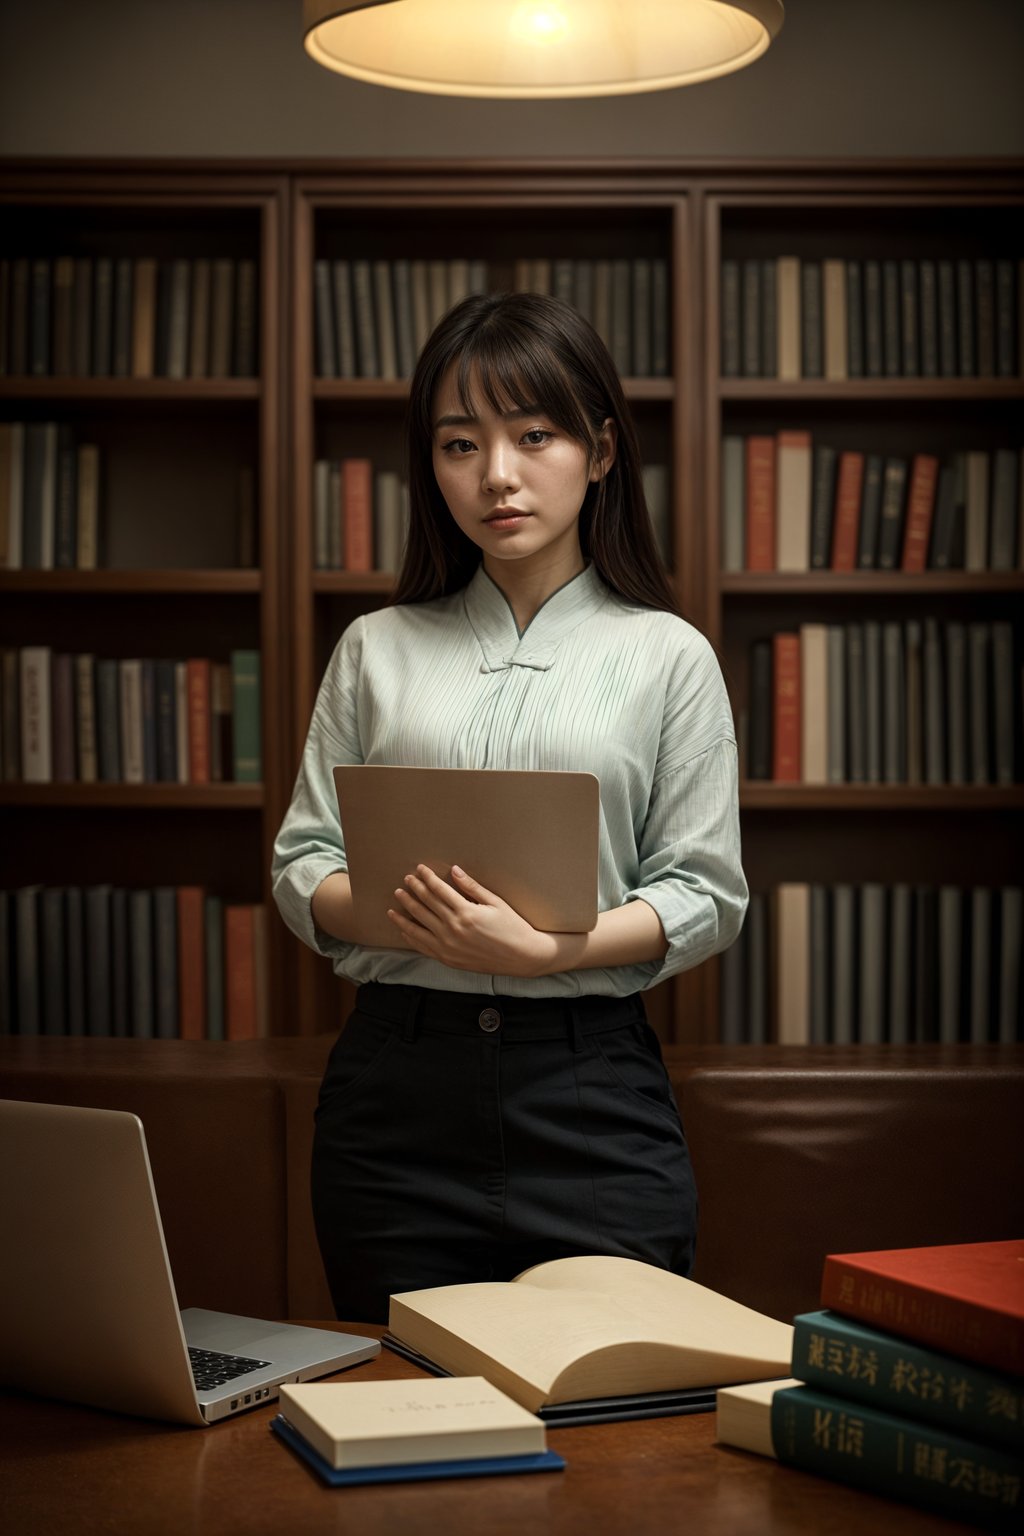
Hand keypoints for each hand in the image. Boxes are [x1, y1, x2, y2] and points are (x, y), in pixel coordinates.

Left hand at [386, 864, 558, 976]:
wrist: (521, 957)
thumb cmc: (512, 927)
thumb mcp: (495, 903)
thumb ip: (471, 887)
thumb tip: (454, 870)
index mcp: (466, 912)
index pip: (439, 890)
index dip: (427, 878)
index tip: (419, 869)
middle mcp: (453, 929)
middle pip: (426, 904)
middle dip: (414, 889)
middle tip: (405, 880)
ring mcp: (448, 946)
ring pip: (418, 925)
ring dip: (406, 910)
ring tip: (397, 898)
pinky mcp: (448, 959)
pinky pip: (423, 945)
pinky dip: (410, 934)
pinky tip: (403, 926)